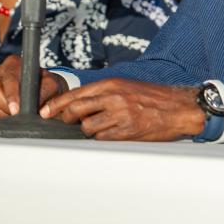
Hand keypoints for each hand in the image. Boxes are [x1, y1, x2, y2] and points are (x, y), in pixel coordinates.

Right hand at [0, 54, 66, 118]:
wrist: (42, 92)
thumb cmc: (45, 85)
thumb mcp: (51, 85)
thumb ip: (47, 92)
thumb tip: (41, 110)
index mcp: (13, 63)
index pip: (8, 79)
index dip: (11, 96)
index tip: (16, 110)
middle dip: (5, 106)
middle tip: (17, 115)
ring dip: (0, 114)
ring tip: (14, 116)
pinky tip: (5, 117)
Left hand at [39, 78, 206, 140]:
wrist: (179, 108)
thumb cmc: (153, 97)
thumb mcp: (126, 87)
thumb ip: (104, 94)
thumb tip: (78, 105)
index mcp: (112, 84)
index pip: (75, 94)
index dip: (56, 105)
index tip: (44, 112)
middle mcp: (114, 98)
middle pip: (75, 110)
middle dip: (65, 119)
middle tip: (64, 123)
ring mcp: (120, 115)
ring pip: (87, 127)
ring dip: (88, 130)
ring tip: (100, 127)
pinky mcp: (127, 132)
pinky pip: (103, 139)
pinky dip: (103, 138)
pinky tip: (113, 133)